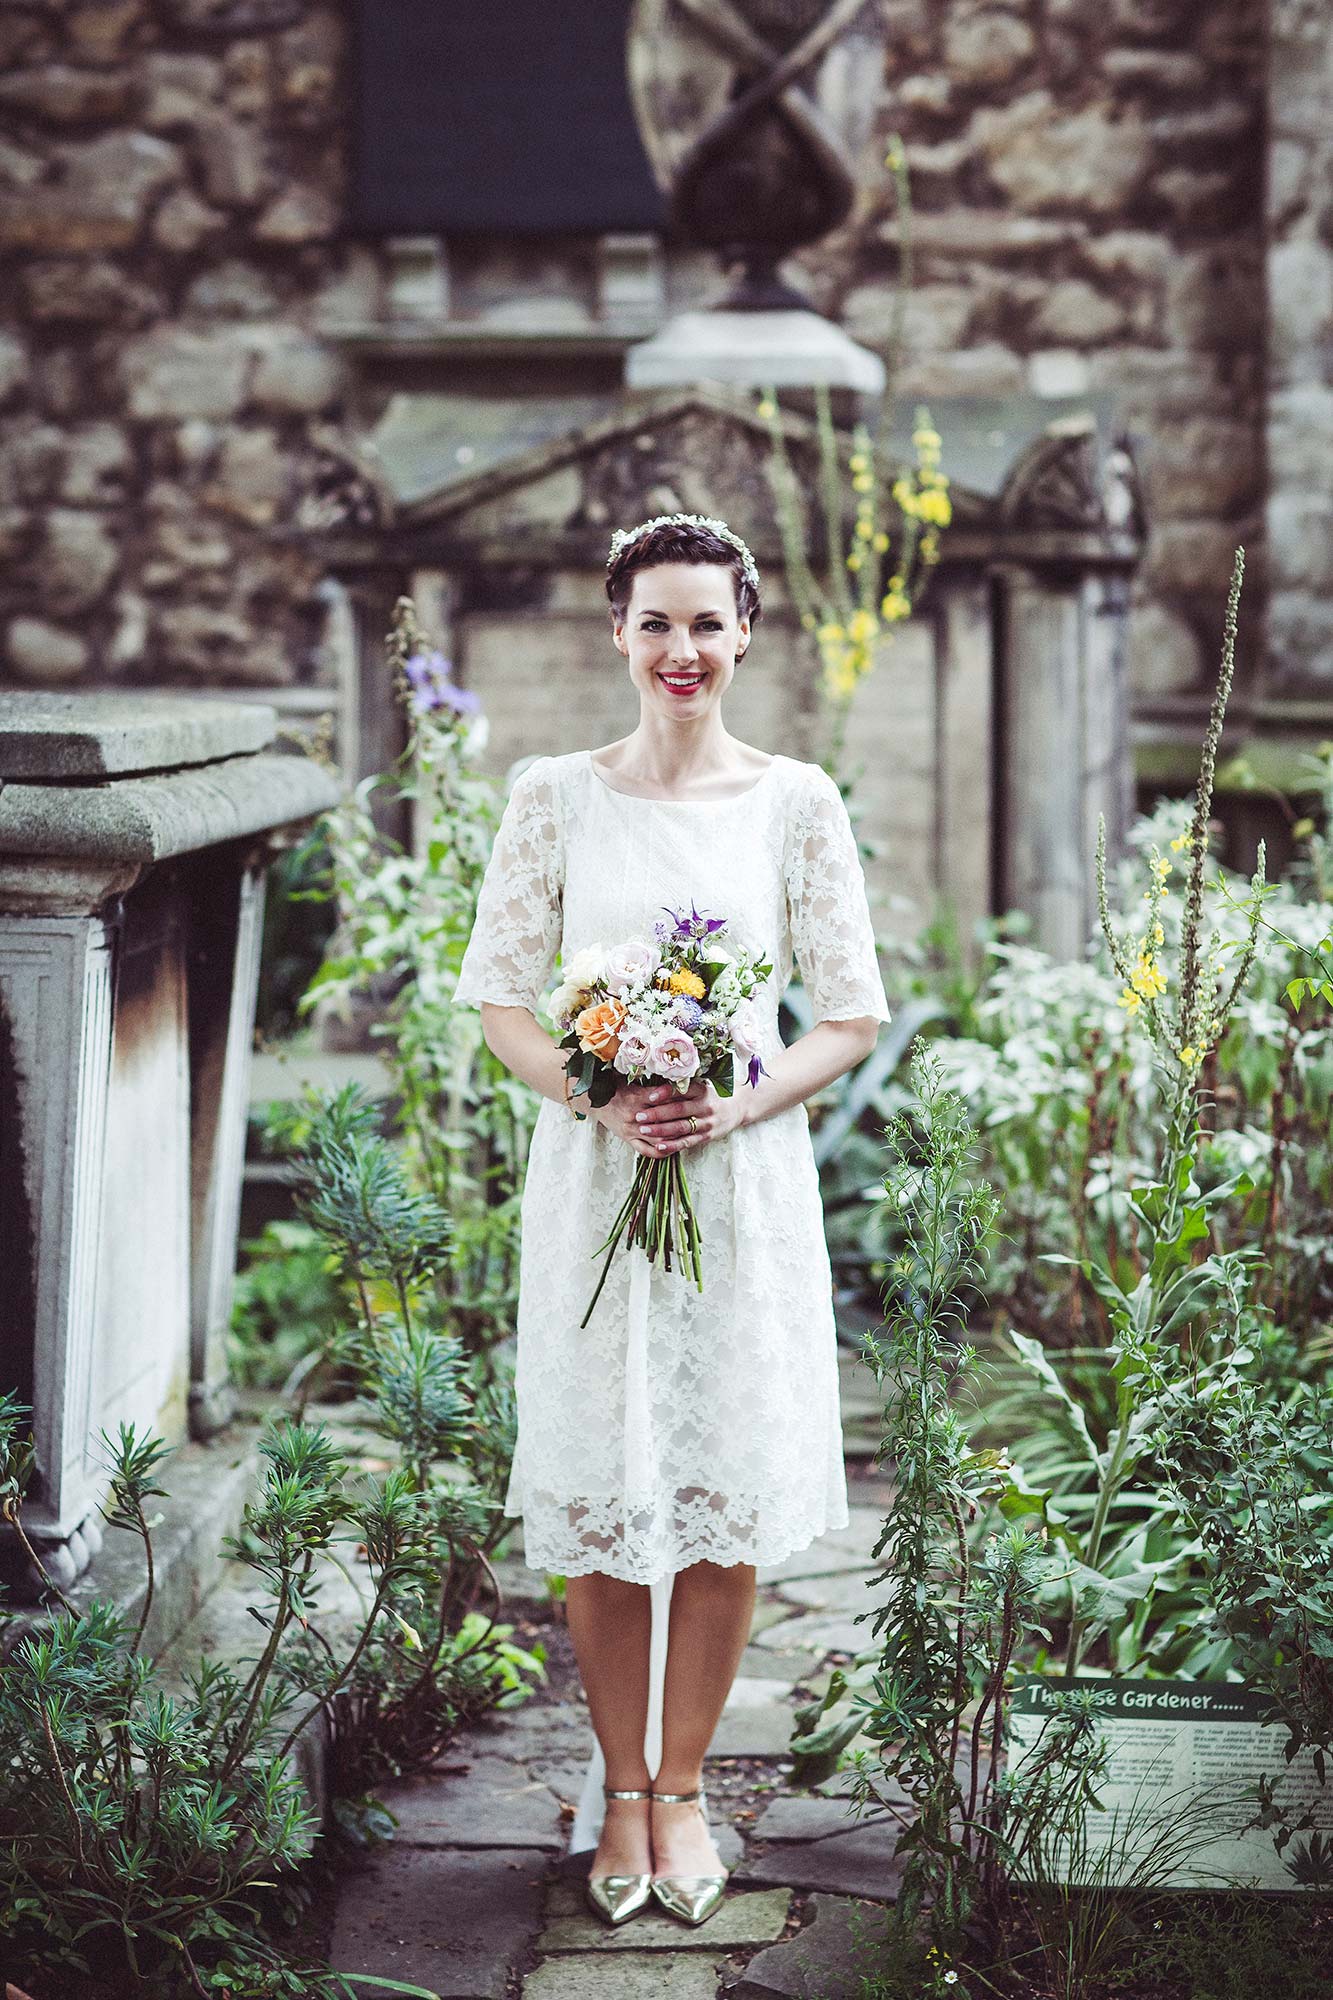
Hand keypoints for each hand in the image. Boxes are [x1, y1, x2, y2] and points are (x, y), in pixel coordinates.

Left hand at [592, 1078, 744, 1155]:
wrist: (738, 1107)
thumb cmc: (713, 1094)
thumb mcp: (702, 1085)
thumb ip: (683, 1085)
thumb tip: (654, 1081)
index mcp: (702, 1090)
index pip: (682, 1091)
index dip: (665, 1093)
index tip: (649, 1096)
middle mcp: (705, 1106)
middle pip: (678, 1111)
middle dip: (657, 1114)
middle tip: (639, 1116)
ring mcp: (706, 1123)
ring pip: (681, 1128)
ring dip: (660, 1130)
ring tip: (643, 1130)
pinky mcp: (707, 1136)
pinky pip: (687, 1142)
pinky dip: (672, 1145)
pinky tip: (658, 1145)